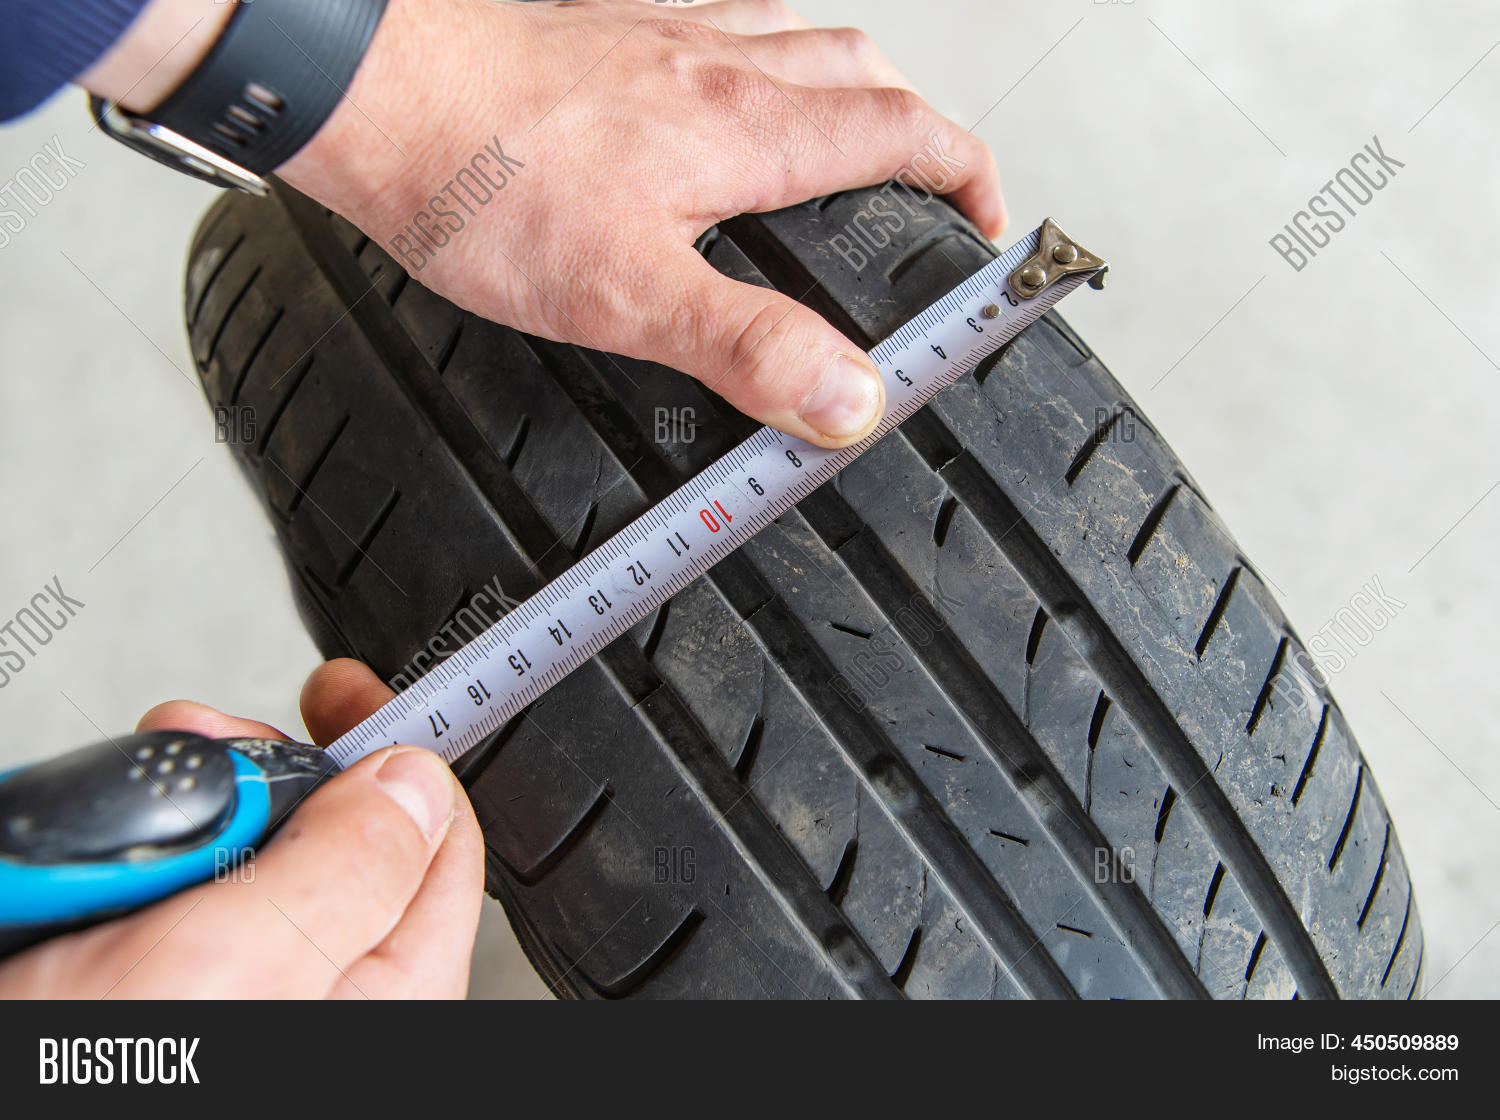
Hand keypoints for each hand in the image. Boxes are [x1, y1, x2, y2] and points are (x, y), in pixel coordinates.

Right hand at [0, 660, 482, 998]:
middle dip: (266, 774)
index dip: (393, 748)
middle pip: (339, 836)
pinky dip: (137, 863)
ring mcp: (241, 995)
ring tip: (116, 837)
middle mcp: (325, 998)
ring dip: (188, 817)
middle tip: (197, 749)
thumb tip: (414, 783)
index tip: (335, 690)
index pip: (436, 840)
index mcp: (384, 996)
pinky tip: (91, 871)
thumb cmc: (89, 1093)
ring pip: (247, 858)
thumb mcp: (229, 969)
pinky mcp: (163, 990)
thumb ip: (344, 872)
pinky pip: (177, 898)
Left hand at [276, 0, 1005, 445]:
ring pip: (798, 34)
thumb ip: (747, 345)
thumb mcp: (627, 294)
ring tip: (855, 129)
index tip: (988, 221)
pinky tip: (726, 78)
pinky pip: (717, 16)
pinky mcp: (606, 29)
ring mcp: (661, 34)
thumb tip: (850, 395)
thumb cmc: (481, 183)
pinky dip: (759, 47)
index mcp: (743, 130)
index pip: (900, 135)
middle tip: (932, 178)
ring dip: (850, 80)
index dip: (965, 177)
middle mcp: (716, 64)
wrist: (371, 94)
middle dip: (920, 127)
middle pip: (864, 72)